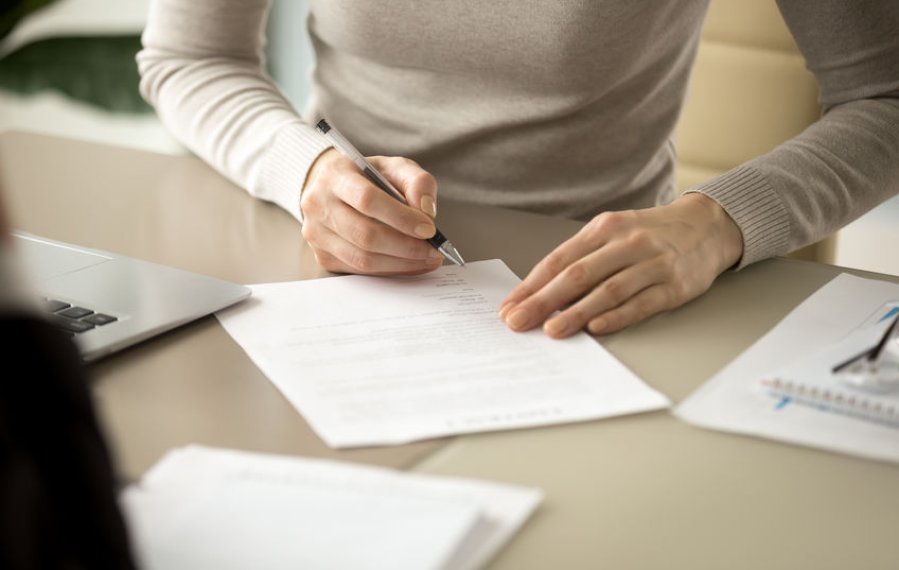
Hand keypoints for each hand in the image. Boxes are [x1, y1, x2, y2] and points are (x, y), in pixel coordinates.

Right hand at [300, 149, 444, 274]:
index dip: (401, 218)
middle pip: (365, 235)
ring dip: (401, 264)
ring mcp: (316, 234)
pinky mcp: (322, 256)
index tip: (429, 229)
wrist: (333, 187)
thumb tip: (427, 212)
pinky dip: (390, 270)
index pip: (367, 200)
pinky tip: (410, 264)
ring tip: (428, 259)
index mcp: (335, 175)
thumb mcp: (394, 167)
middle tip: (434, 250)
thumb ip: (417, 181)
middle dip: (406, 247)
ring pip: (362, 259)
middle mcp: (318, 205)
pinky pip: (359, 270)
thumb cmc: (367, 176)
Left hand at [499, 193, 742, 337]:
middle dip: (543, 301)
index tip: (509, 306)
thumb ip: (581, 259)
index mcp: (604, 228)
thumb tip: (540, 294)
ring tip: (552, 330)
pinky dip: (616, 316)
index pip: (559, 259)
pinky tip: (596, 327)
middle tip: (518, 321)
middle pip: (577, 275)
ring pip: (607, 290)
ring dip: (576, 313)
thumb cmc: (649, 234)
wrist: (706, 226)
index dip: (531, 285)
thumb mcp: (613, 233)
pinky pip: (641, 303)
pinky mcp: (674, 286)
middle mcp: (626, 243)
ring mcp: (652, 264)